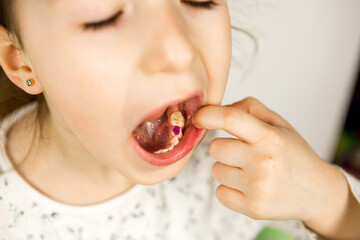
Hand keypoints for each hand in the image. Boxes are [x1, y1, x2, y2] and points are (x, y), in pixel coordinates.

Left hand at [193, 97, 336, 220]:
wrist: (317, 191)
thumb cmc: (293, 153)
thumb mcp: (278, 123)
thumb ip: (248, 108)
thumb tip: (215, 110)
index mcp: (270, 137)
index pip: (230, 119)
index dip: (208, 115)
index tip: (198, 117)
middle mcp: (263, 162)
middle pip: (215, 148)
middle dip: (223, 147)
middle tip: (242, 152)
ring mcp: (257, 188)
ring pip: (215, 170)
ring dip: (227, 168)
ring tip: (250, 170)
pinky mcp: (252, 208)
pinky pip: (220, 192)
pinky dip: (229, 189)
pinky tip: (248, 186)